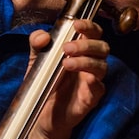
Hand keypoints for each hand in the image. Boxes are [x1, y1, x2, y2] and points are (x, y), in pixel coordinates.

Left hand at [29, 17, 108, 138]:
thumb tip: (42, 35)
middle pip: (102, 47)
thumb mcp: (35, 60)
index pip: (94, 33)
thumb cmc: (43, 82)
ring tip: (66, 63)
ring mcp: (92, 80)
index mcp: (81, 50)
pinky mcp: (91, 98)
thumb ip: (37, 44)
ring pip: (102, 65)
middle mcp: (90, 63)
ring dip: (86, 60)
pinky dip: (92, 80)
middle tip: (66, 48)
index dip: (89, 26)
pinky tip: (81, 78)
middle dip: (86, 44)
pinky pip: (99, 86)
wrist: (40, 113)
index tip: (76, 24)